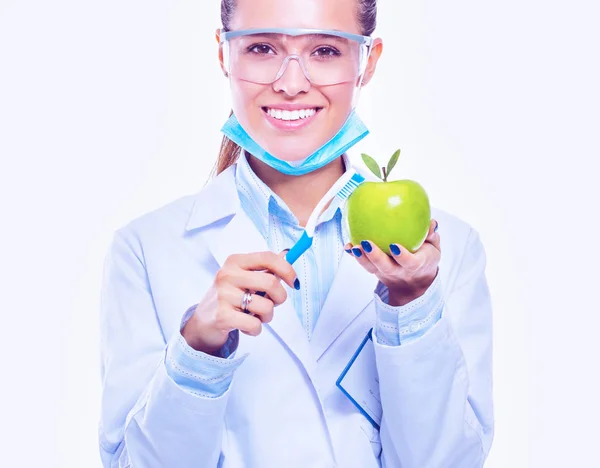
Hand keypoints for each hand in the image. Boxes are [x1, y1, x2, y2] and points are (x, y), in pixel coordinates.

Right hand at [182, 251, 297, 354]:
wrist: (203, 321)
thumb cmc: (230, 297)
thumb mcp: (243, 278)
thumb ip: (265, 268)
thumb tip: (288, 255)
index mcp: (235, 262)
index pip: (268, 258)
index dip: (287, 269)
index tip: (294, 282)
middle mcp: (228, 275)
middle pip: (271, 282)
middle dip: (279, 298)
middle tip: (272, 303)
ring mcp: (224, 295)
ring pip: (266, 306)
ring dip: (267, 316)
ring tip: (255, 316)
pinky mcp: (222, 315)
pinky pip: (255, 324)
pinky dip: (255, 329)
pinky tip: (245, 325)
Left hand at [345, 219, 440, 305]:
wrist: (414, 282)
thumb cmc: (424, 258)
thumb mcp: (434, 249)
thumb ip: (432, 237)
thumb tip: (432, 222)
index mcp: (416, 265)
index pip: (410, 263)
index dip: (402, 256)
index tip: (395, 246)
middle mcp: (399, 271)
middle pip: (386, 267)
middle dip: (375, 256)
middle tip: (366, 243)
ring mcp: (385, 273)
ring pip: (372, 268)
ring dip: (361, 258)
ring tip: (353, 246)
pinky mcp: (375, 271)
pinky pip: (365, 264)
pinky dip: (355, 256)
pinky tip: (347, 246)